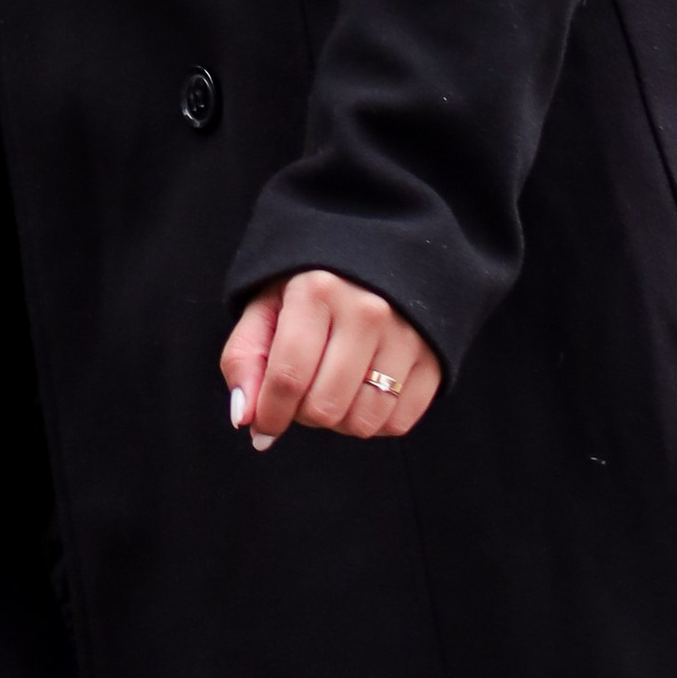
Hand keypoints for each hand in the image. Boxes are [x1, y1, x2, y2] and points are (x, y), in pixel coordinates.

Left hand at [221, 272, 440, 449]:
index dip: (270, 414)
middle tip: (301, 390)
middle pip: (325, 407)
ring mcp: (406, 336)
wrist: (374, 252)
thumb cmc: (310, 286)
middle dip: (302, 413)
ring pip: (362, 422)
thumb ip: (244, 359)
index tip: (262, 425)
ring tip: (331, 387)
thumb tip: (245, 418)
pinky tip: (362, 390)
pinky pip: (397, 423)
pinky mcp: (433, 359)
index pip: (288, 378)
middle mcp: (367, 311)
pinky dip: (373, 421)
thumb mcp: (266, 305)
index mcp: (318, 290)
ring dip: (338, 420)